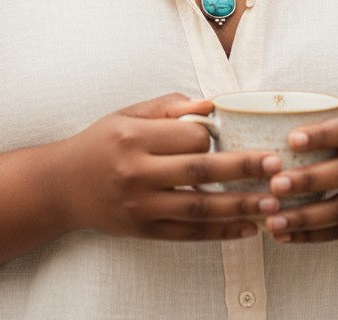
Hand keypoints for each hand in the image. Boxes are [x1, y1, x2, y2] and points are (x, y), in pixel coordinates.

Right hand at [57, 93, 280, 240]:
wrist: (62, 186)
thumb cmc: (100, 143)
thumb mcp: (127, 115)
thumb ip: (169, 107)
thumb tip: (212, 103)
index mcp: (134, 137)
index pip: (188, 137)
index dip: (213, 136)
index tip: (227, 135)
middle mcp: (136, 172)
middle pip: (199, 172)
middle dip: (242, 168)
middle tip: (275, 166)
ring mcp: (140, 206)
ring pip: (199, 209)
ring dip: (240, 206)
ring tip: (272, 202)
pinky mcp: (144, 231)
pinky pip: (189, 234)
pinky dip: (221, 233)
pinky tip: (247, 228)